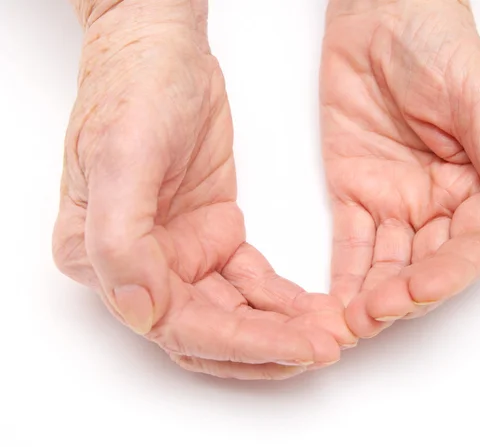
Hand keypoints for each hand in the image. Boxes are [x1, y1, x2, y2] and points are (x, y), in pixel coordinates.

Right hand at [53, 1, 354, 379]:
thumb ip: (121, 239)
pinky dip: (283, 302)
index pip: (178, 326)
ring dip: (283, 328)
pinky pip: (252, 285)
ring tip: (333, 329)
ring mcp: (180, 255)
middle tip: (329, 344)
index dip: (244, 344)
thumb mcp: (120, 154)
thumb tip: (140, 310)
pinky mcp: (213, 237)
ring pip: (236, 314)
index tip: (304, 347)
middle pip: (211, 332)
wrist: (161, 49)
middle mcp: (142, 267)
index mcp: (104, 257)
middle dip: (271, 345)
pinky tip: (316, 307)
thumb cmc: (134, 88)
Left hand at [321, 0, 479, 336]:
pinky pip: (351, 241)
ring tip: (348, 322)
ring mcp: (395, 200)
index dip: (448, 275)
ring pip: (387, 262)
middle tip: (372, 317)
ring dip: (369, 295)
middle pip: (426, 264)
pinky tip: (334, 301)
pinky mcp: (355, 193)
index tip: (418, 291)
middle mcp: (439, 201)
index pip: (471, 246)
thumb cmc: (439, 45)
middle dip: (402, 295)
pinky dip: (344, 273)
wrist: (379, 16)